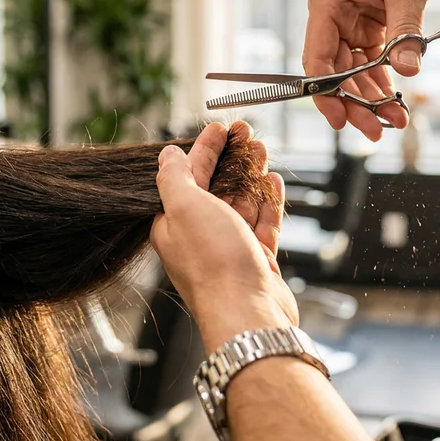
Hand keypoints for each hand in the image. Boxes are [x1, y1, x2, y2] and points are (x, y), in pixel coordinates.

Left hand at [151, 121, 297, 352]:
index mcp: (173, 225)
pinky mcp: (255, 260)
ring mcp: (229, 248)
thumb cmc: (214, 263)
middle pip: (216, 187)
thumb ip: (174, 178)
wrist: (248, 313)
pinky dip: (268, 201)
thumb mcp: (184, 208)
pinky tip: (272, 182)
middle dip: (231, 158)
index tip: (221, 128)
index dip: (204, 149)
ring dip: (251, 174)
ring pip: (241, 202)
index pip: (187, 176)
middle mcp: (198, 236)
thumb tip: (167, 154)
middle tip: (248, 132)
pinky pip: (262, 223)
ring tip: (263, 150)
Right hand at [303, 0, 439, 140]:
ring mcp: (348, 23)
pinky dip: (381, 83)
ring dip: (370, 98)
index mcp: (327, 0)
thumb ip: (404, 30)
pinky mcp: (367, 28)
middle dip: (354, 103)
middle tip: (376, 131)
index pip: (316, 56)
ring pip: (351, 73)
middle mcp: (331, 15)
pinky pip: (368, 64)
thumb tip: (407, 71)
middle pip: (333, 71)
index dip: (325, 92)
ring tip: (395, 121)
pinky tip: (395, 101)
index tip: (340, 120)